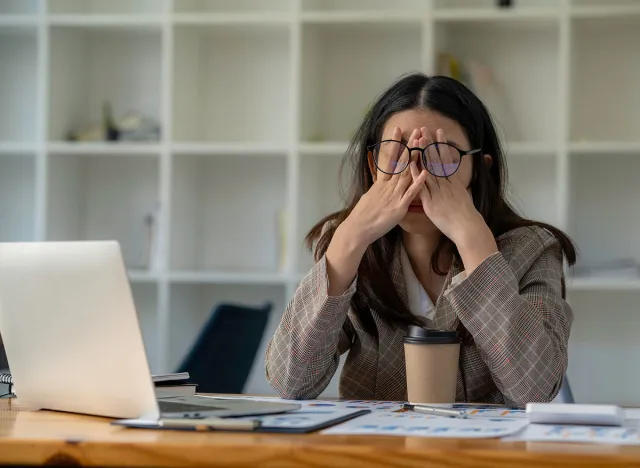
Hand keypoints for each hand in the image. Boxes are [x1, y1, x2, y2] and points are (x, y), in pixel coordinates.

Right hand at [344, 126, 427, 246]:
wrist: (358, 229)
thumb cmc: (363, 216)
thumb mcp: (370, 197)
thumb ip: (378, 188)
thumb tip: (380, 182)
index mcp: (381, 183)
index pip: (389, 158)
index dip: (394, 143)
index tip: (398, 129)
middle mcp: (388, 186)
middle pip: (401, 162)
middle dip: (409, 146)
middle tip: (416, 130)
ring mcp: (394, 195)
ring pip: (407, 173)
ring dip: (416, 158)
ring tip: (423, 144)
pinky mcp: (399, 207)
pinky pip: (410, 194)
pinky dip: (418, 183)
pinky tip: (425, 172)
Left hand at [409, 127, 486, 245]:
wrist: (467, 228)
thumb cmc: (466, 216)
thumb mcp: (464, 197)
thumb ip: (458, 187)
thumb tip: (456, 181)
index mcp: (454, 182)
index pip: (447, 159)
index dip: (441, 145)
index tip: (438, 132)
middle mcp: (446, 184)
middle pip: (437, 160)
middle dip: (430, 144)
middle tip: (425, 129)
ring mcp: (438, 192)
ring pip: (429, 170)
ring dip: (423, 154)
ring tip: (418, 139)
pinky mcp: (430, 202)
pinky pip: (422, 187)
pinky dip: (416, 175)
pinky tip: (411, 164)